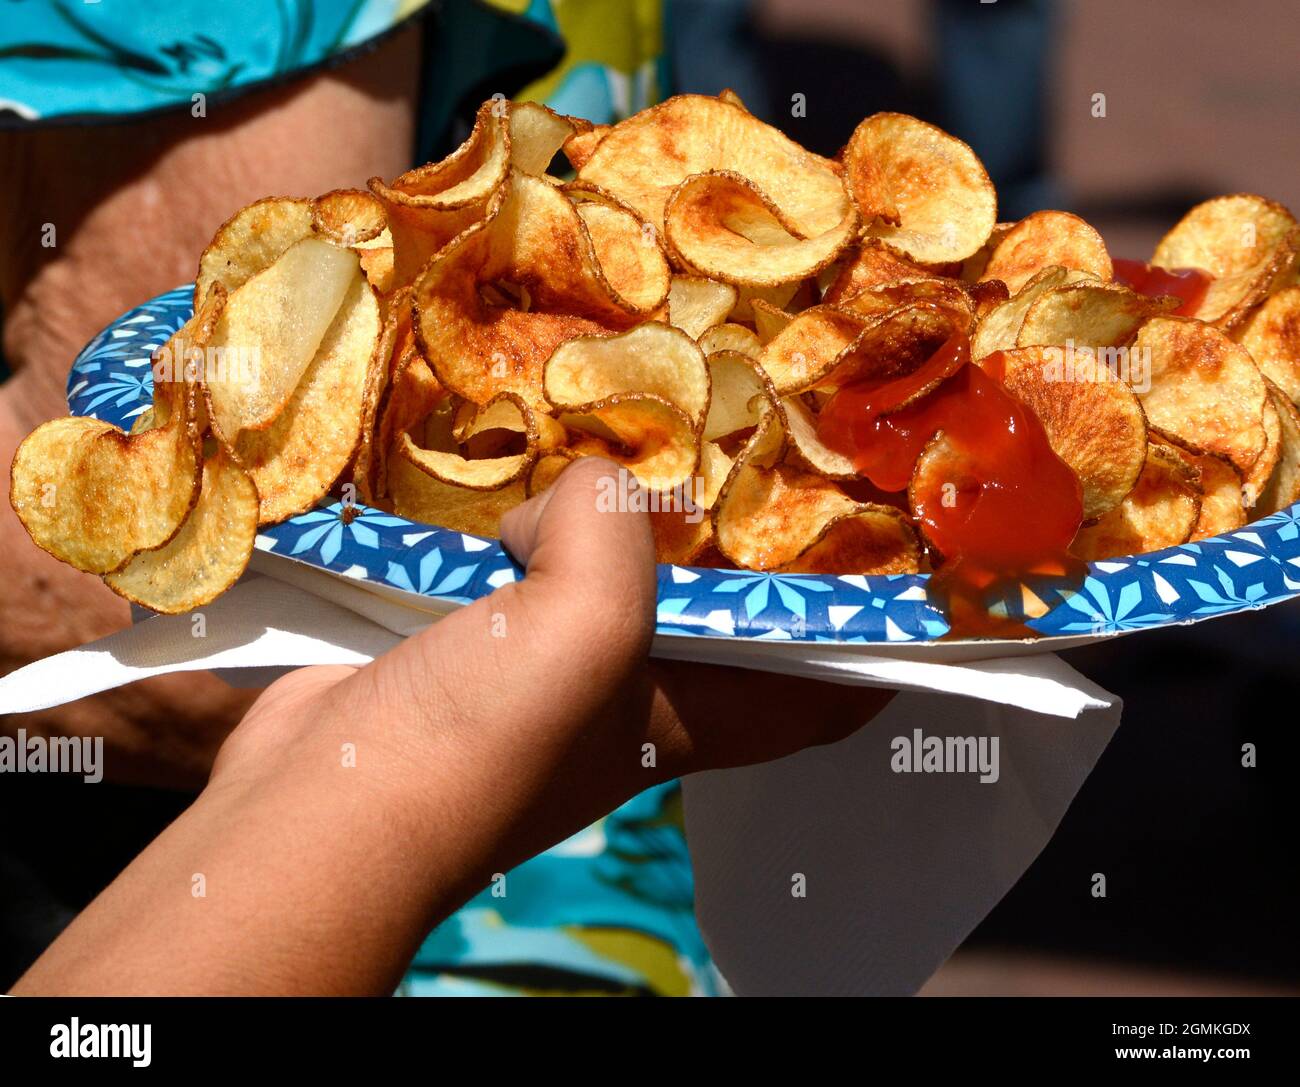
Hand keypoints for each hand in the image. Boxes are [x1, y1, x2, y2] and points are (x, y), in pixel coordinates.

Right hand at [213, 457, 892, 869]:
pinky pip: (516, 575)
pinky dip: (518, 536)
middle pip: (716, 616)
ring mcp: (545, 676)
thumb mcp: (588, 620)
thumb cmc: (482, 738)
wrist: (322, 804)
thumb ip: (611, 525)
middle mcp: (631, 698)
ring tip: (629, 444)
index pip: (821, 694)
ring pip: (607, 581)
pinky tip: (505, 487)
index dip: (875, 651)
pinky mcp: (469, 651)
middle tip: (762, 455)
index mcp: (693, 714)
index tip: (918, 585)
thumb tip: (578, 499)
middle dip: (737, 549)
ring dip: (610, 527)